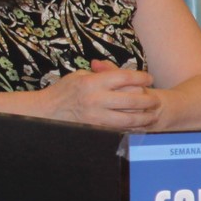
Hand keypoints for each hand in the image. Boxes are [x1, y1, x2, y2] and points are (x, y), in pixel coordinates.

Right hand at [43, 60, 160, 127]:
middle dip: (148, 99)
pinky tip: (140, 127)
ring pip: (129, 118)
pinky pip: (119, 130)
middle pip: (132, 98)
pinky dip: (132, 128)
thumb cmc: (64, 91)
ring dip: (144, 117)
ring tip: (152, 114)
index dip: (141, 77)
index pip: (125, 77)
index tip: (149, 78)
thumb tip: (122, 70)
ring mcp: (96, 116)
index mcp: (93, 82)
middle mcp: (95, 99)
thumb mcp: (80, 76)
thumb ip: (102, 73)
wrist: (45, 112)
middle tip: (155, 99)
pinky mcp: (95, 129)